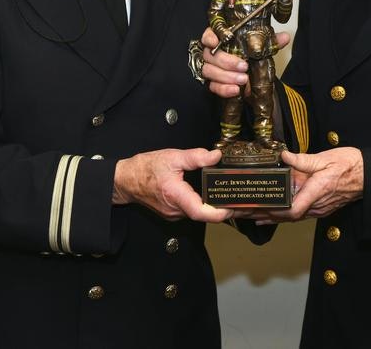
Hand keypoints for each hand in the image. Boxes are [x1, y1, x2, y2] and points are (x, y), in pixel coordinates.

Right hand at [113, 148, 231, 222]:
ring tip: (234, 198)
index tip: (234, 207)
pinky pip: (193, 211)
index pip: (200, 211)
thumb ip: (195, 157)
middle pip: (204, 214)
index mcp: (175, 195)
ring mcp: (174, 214)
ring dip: (215, 208)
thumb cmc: (146, 168)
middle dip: (224, 209)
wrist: (126, 180)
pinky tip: (215, 197)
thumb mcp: (172, 157)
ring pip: (199, 214)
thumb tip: (216, 155)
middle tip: (244, 200)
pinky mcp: (174, 213)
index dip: (219, 212)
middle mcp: (176, 210)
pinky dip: (205, 206)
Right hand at [200, 27, 289, 97]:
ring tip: (243, 80)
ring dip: (226, 76)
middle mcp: (213, 52)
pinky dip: (224, 89)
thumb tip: (285, 37)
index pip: (209, 34)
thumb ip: (271, 42)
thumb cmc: (251, 57)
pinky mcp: (213, 83)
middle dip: (226, 61)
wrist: (252, 76)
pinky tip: (235, 90)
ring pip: (209, 71)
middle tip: (243, 66)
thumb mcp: (261, 48)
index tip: (215, 41)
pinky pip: (213, 87)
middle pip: (210, 54)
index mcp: (222, 39)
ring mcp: (211, 68)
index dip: (210, 37)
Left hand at [250, 148, 363, 223]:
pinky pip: (297, 215)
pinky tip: (268, 217)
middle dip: (263, 215)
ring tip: (249, 215)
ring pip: (290, 217)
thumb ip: (302, 159)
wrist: (367, 175)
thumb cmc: (349, 165)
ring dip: (270, 217)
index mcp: (318, 191)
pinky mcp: (319, 208)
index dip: (275, 212)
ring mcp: (318, 209)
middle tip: (243, 213)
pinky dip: (281, 216)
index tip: (258, 210)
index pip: (294, 209)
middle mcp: (317, 205)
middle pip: (286, 216)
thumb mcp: (325, 158)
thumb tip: (283, 156)